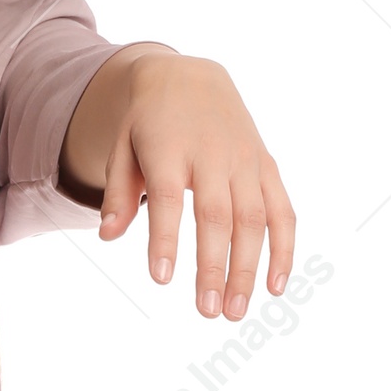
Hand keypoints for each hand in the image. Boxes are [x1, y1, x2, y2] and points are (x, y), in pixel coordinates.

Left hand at [64, 47, 295, 319]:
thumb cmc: (149, 124)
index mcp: (170, 147)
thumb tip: (107, 235)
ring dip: (248, 267)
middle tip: (207, 312)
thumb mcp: (122, 149)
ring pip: (253, 218)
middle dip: (214, 266)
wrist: (190, 78)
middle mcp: (213, 154)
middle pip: (217, 215)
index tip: (161, 279)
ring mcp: (245, 160)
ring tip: (235, 311)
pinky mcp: (266, 166)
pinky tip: (275, 286)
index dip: (165, 238)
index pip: (168, 197)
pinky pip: (281, 210)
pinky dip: (283, 248)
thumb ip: (117, 192)